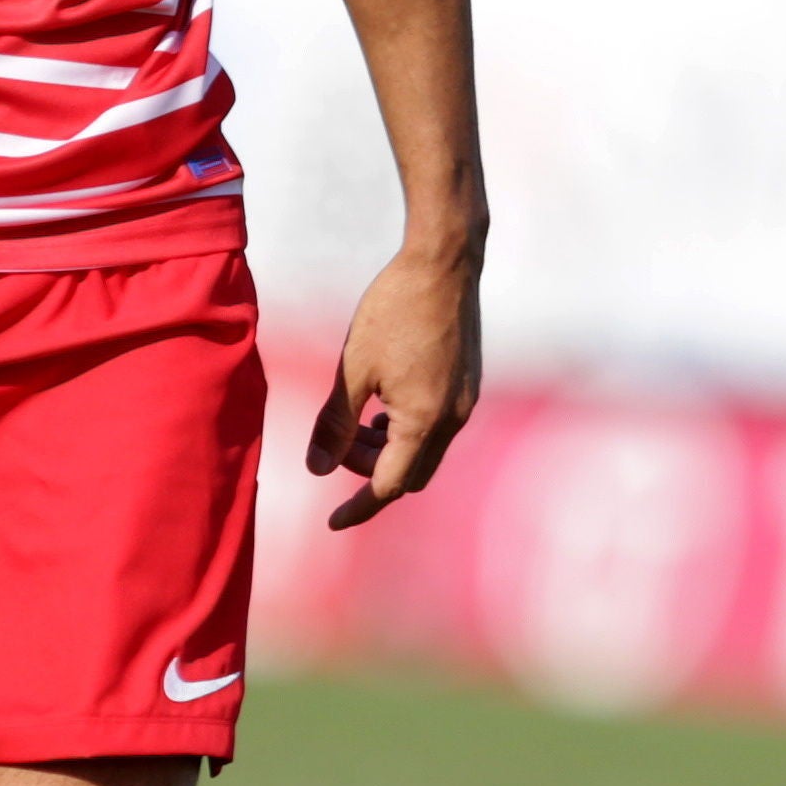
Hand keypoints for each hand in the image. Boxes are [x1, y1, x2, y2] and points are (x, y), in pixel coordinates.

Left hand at [309, 245, 483, 529]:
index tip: (332, 523)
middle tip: (337, 448)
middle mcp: (453, 418)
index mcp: (423, 420)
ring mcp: (466, 401)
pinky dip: (410, 430)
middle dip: (372, 473)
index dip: (358, 508)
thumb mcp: (352, 369)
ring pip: (426, 450)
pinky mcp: (469, 383)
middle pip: (412, 474)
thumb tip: (316, 471)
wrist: (443, 262)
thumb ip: (334, 424)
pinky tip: (386, 404)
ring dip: (391, 451)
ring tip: (360, 424)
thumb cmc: (393, 310)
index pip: (388, 486)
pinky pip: (439, 426)